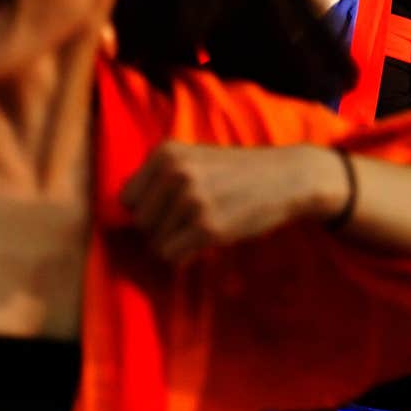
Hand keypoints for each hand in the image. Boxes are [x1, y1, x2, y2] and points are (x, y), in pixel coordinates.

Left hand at [121, 141, 342, 262]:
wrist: (285, 178)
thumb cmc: (236, 172)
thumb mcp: (193, 159)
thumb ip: (159, 178)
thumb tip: (125, 216)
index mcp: (165, 153)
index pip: (127, 198)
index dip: (147, 210)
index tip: (169, 210)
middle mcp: (174, 173)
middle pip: (140, 223)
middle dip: (160, 229)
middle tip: (189, 221)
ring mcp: (191, 200)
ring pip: (154, 243)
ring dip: (174, 244)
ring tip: (200, 228)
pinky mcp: (207, 227)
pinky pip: (172, 256)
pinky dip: (184, 256)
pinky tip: (205, 242)